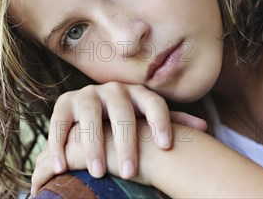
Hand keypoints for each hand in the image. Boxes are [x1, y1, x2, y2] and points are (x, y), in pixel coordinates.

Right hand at [30, 82, 205, 195]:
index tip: (166, 146)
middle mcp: (113, 90)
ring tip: (99, 172)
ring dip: (93, 143)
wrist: (91, 111)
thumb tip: (203, 128)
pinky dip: (58, 143)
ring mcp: (87, 94)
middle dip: (126, 142)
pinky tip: (62, 166)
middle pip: (121, 111)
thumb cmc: (127, 120)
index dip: (161, 121)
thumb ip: (171, 121)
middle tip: (131, 172)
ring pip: (90, 114)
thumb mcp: (146, 118)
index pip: (154, 102)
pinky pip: (59, 121)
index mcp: (137, 94)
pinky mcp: (64, 103)